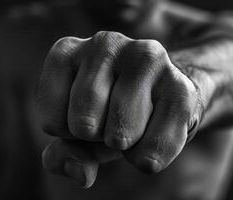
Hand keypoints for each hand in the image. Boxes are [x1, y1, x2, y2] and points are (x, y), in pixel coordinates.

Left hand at [36, 31, 201, 187]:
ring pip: (118, 135)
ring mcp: (145, 58)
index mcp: (66, 52)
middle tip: (113, 118)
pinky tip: (157, 130)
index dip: (70, 133)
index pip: (51, 122)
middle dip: (98, 135)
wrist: (159, 95)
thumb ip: (65, 153)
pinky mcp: (180, 86)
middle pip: (83, 125)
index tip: (87, 117)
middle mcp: (104, 44)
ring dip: (125, 144)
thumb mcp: (78, 131)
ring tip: (135, 120)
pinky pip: (153, 150)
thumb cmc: (111, 109)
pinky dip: (150, 157)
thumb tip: (80, 173)